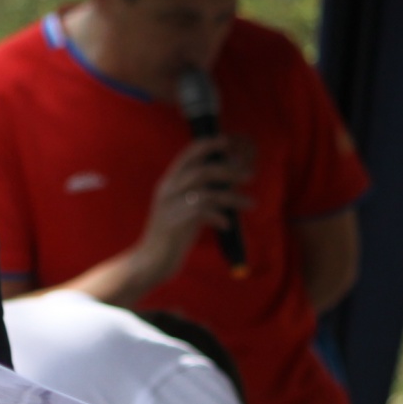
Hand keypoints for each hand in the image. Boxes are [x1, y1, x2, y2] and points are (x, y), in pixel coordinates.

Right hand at [129, 137, 251, 288]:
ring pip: (207, 192)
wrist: (150, 262)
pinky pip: (203, 212)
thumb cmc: (172, 236)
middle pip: (203, 170)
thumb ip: (199, 194)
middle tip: (251, 175)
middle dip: (230, 170)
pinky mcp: (176, 223)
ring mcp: (170, 206)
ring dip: (233, 196)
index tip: (228, 142)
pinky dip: (219, 216)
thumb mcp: (182, 209)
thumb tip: (228, 180)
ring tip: (252, 203)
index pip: (188, 154)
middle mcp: (168, 190)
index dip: (209, 145)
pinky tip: (227, 225)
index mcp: (168, 183)